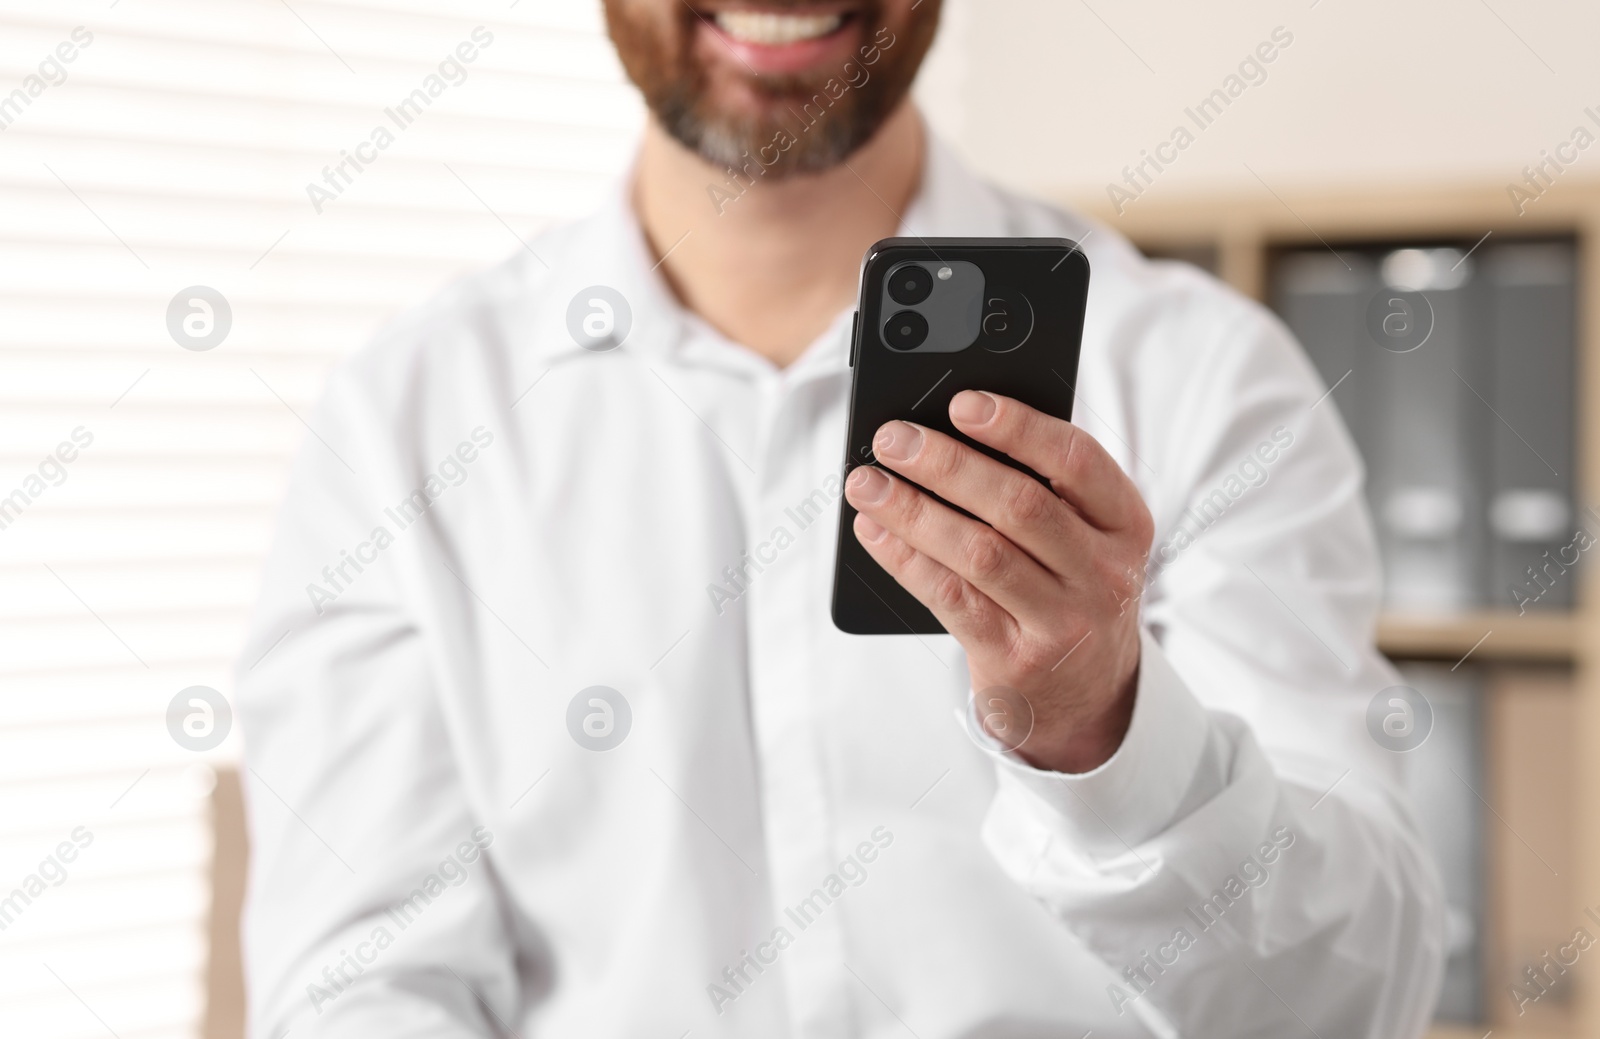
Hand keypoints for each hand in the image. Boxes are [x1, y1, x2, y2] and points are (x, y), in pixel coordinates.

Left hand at [843, 390, 1153, 772]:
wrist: (1086, 695)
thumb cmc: (1067, 588)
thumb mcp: (1083, 538)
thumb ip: (1040, 487)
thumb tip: (945, 432)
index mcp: (1125, 524)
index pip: (1077, 461)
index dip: (1018, 427)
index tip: (961, 402)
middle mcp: (1103, 573)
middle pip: (1019, 506)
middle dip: (946, 465)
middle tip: (891, 438)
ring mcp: (1063, 621)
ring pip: (979, 553)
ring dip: (913, 511)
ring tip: (867, 483)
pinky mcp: (1016, 659)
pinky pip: (952, 598)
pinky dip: (905, 560)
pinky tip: (875, 532)